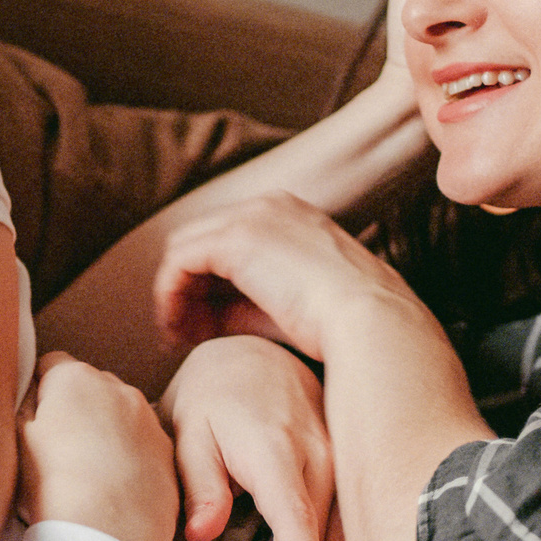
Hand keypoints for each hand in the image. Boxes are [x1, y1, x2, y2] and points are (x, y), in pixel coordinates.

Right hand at [15, 352, 177, 540]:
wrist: (109, 536)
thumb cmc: (52, 487)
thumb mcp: (15, 440)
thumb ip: (23, 407)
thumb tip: (31, 396)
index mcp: (74, 378)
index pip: (50, 364)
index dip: (38, 390)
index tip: (33, 419)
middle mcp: (118, 388)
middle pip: (90, 387)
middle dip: (76, 409)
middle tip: (58, 450)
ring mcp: (148, 419)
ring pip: (120, 416)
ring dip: (106, 433)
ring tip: (88, 475)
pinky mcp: (168, 453)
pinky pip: (143, 445)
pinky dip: (130, 459)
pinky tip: (115, 490)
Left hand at [151, 193, 413, 361]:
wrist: (370, 321)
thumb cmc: (342, 325)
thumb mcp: (287, 306)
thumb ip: (244, 303)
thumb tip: (206, 317)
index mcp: (288, 214)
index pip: (226, 238)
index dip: (205, 281)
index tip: (199, 323)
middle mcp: (267, 206)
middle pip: (199, 238)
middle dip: (184, 285)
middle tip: (180, 330)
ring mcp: (251, 217)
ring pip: (184, 249)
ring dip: (174, 292)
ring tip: (176, 334)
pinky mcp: (235, 240)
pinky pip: (180, 263)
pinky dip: (170, 294)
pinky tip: (177, 328)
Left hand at [161, 336, 344, 540]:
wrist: (256, 359)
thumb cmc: (213, 398)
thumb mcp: (190, 429)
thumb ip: (199, 480)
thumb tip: (203, 533)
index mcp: (280, 449)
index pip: (297, 513)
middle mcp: (325, 460)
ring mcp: (347, 471)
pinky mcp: (354, 481)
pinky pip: (348, 536)